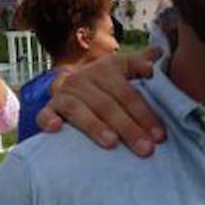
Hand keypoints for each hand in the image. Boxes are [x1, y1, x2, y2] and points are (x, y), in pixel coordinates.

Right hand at [37, 48, 164, 154]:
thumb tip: (159, 54)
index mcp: (106, 69)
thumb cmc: (106, 81)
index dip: (144, 114)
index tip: (159, 135)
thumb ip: (141, 64)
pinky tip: (56, 129)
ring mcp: (64, 94)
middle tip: (145, 149)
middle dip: (128, 128)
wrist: (70, 81)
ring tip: (111, 143)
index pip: (127, 93)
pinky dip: (48, 120)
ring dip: (95, 126)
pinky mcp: (49, 107)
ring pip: (79, 110)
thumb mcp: (123, 68)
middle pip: (107, 105)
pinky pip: (45, 114)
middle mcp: (83, 79)